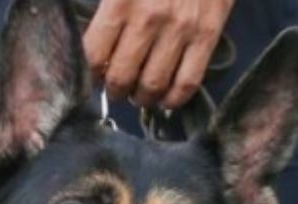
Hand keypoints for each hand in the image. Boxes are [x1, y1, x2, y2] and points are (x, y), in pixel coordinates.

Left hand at [84, 0, 233, 110]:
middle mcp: (149, 17)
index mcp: (121, 0)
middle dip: (114, 91)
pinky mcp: (207, 35)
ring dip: (142, 98)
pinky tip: (166, 99)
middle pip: (121, 77)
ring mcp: (181, 29)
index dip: (90, 74)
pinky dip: (174, 100)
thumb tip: (93, 44)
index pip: (94, 56)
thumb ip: (107, 6)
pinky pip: (188, 82)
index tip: (94, 75)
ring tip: (139, 94)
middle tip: (116, 89)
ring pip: (153, 86)